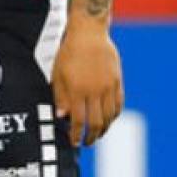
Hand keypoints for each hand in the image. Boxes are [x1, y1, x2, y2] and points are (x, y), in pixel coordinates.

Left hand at [51, 24, 122, 146]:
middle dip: (91, 136)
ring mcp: (108, 86)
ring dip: (104, 128)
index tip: (74, 141)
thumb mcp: (57, 74)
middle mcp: (95, 91)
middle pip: (96, 122)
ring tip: (98, 134)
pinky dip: (114, 115)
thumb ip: (60, 97)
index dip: (76, 134)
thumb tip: (62, 117)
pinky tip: (108, 120)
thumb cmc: (69, 53)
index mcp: (77, 90)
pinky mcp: (117, 81)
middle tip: (87, 143)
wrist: (89, 33)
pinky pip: (118, 104)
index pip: (78, 121)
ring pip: (109, 116)